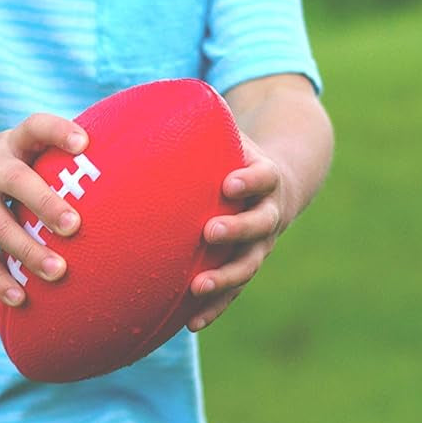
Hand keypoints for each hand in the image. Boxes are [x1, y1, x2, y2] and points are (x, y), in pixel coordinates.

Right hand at [0, 114, 87, 306]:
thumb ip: (53, 161)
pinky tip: (22, 299)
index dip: (57, 132)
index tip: (84, 144)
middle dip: (45, 203)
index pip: (34, 128)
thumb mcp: (15, 149)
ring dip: (27, 251)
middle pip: (15, 180)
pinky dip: (0, 279)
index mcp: (10, 144)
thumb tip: (120, 184)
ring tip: (58, 273)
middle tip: (75, 225)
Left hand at [186, 130, 294, 331]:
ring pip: (247, 265)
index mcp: (266, 178)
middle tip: (210, 232)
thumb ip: (201, 125)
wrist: (276, 184)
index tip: (231, 181)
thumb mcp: (229, 136)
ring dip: (224, 278)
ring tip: (198, 287)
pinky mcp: (245, 267)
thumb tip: (145, 99)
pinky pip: (232, 293)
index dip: (250, 180)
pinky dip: (214, 308)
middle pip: (259, 225)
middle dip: (236, 229)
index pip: (264, 177)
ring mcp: (259, 245)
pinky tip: (191, 323)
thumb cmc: (235, 156)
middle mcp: (268, 214)